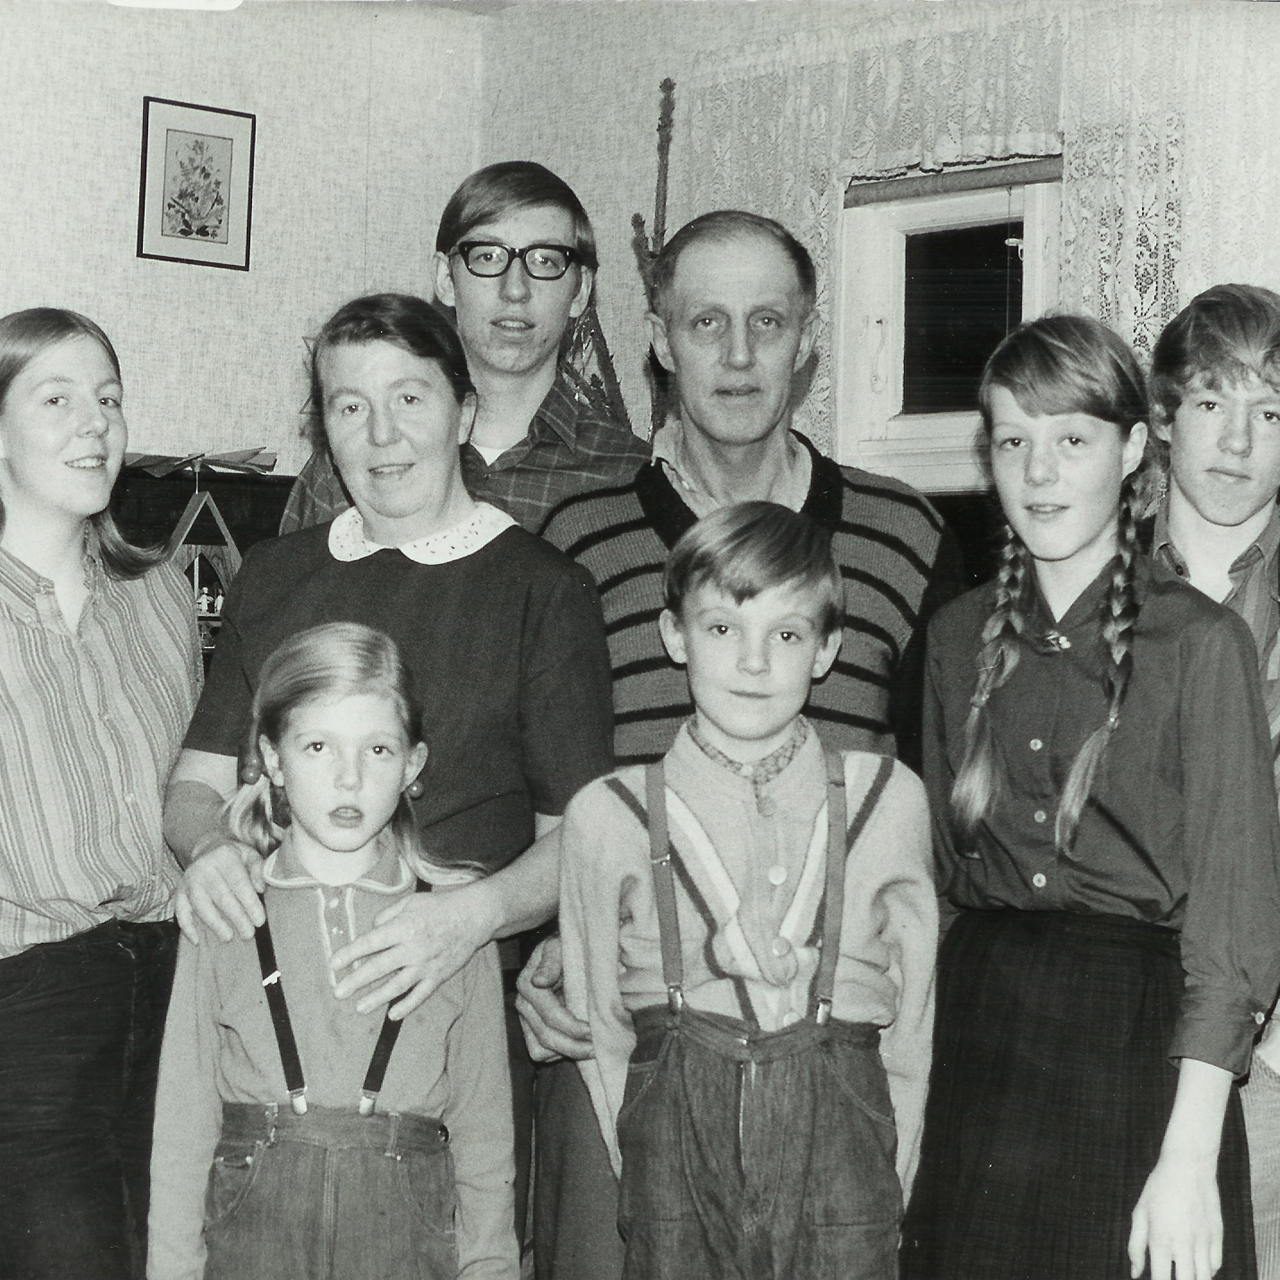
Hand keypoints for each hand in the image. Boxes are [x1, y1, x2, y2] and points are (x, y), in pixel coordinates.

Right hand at [175, 837, 265, 943]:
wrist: (208, 849)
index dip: (250, 903)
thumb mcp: (251, 855)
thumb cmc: (235, 857)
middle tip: (248, 934)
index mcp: (225, 856)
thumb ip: (259, 870)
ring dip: (214, 923)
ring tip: (228, 938)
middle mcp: (204, 868)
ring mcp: (189, 880)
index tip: (259, 921)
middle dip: (236, 917)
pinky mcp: (179, 891)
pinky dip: (186, 927)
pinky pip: (180, 910)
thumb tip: (261, 888)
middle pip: (221, 896)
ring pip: (200, 905)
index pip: (239, 882)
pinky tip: (197, 941)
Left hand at [330, 883, 497, 1019]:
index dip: (349, 954)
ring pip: (396, 986)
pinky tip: (393, 1015)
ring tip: (359, 1007)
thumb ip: (387, 915)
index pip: (370, 944)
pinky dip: (407, 1006)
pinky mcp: (438, 975)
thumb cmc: (439, 906)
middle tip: (338, 992)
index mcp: (402, 928)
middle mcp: (411, 949)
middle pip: (378, 968)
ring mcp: (425, 965)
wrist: (473, 916)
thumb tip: (371, 930)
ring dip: (376, 998)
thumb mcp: (410, 902)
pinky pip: (420, 995)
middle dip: (355, 982)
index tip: (333, 964)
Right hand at [515, 937, 592, 1061]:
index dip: (573, 1028)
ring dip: (567, 1052)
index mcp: (528, 985)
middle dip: (573, 1046)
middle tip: (597, 1047)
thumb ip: (551, 961)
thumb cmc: (565, 948)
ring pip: (541, 1050)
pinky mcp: (529, 1030)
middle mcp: (522, 1004)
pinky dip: (558, 1052)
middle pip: (546, 1038)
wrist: (562, 951)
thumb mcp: (560, 946)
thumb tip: (539, 981)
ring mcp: (524, 1019)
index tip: (593, 1030)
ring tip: (590, 1047)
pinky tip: (576, 1043)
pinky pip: (540, 1053)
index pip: (551, 1016)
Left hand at [1128, 1152, 1221, 1279]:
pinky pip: (1215, 1266)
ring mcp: (1204, 1241)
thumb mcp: (1140, 1212)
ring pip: (1204, 1279)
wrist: (1188, 1166)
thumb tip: (1135, 1273)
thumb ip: (1135, 1245)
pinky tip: (1196, 1265)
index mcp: (1160, 1239)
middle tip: (1171, 1275)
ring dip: (1194, 1279)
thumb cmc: (1159, 1187)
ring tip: (1184, 1273)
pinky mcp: (1218, 1236)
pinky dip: (1207, 1271)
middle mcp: (1183, 1244)